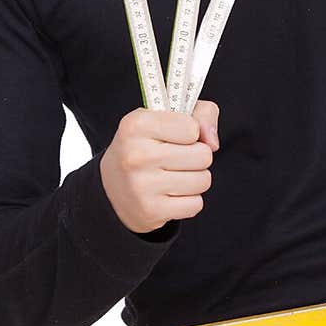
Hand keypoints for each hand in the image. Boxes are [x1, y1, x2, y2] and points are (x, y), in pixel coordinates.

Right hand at [100, 100, 219, 233]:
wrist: (112, 186)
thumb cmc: (146, 145)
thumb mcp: (166, 117)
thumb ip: (202, 114)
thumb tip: (212, 142)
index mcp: (137, 125)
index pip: (193, 127)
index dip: (191, 132)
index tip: (175, 136)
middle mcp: (136, 154)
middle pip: (203, 155)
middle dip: (196, 157)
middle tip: (176, 158)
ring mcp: (142, 185)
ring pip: (203, 180)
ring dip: (195, 179)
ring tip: (174, 175)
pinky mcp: (151, 210)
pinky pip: (196, 204)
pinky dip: (188, 200)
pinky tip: (170, 194)